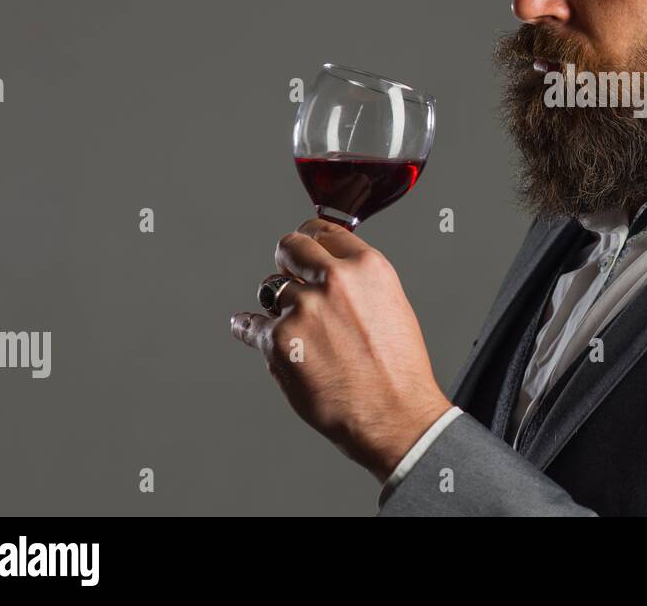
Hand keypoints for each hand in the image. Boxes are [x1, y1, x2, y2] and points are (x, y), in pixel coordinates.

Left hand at [230, 218, 452, 483]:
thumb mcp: (391, 305)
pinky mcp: (278, 341)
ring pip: (270, 289)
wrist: (392, 414)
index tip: (305, 247)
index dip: (311, 240)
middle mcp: (334, 281)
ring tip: (293, 326)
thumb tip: (328, 271)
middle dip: (287, 261)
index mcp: (367, 267)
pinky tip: (249, 328)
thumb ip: (359, 281)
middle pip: (289, 246)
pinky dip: (249, 329)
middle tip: (289, 276)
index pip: (324, 231)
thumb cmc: (398, 369)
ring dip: (277, 305)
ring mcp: (303, 309)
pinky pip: (250, 324)